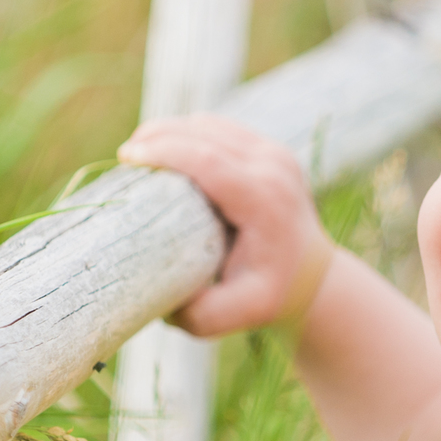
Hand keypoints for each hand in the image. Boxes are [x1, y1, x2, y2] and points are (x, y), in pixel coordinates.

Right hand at [119, 116, 336, 336]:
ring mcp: (276, 154)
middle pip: (205, 133)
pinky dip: (191, 132)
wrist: (314, 278)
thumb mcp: (236, 314)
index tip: (128, 156)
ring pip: (213, 125)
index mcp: (264, 201)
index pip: (207, 160)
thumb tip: (156, 301)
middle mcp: (273, 168)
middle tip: (125, 153)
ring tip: (141, 148)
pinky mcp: (271, 150)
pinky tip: (168, 145)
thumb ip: (197, 314)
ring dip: (173, 130)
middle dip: (160, 134)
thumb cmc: (270, 296)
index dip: (164, 151)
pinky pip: (223, 129)